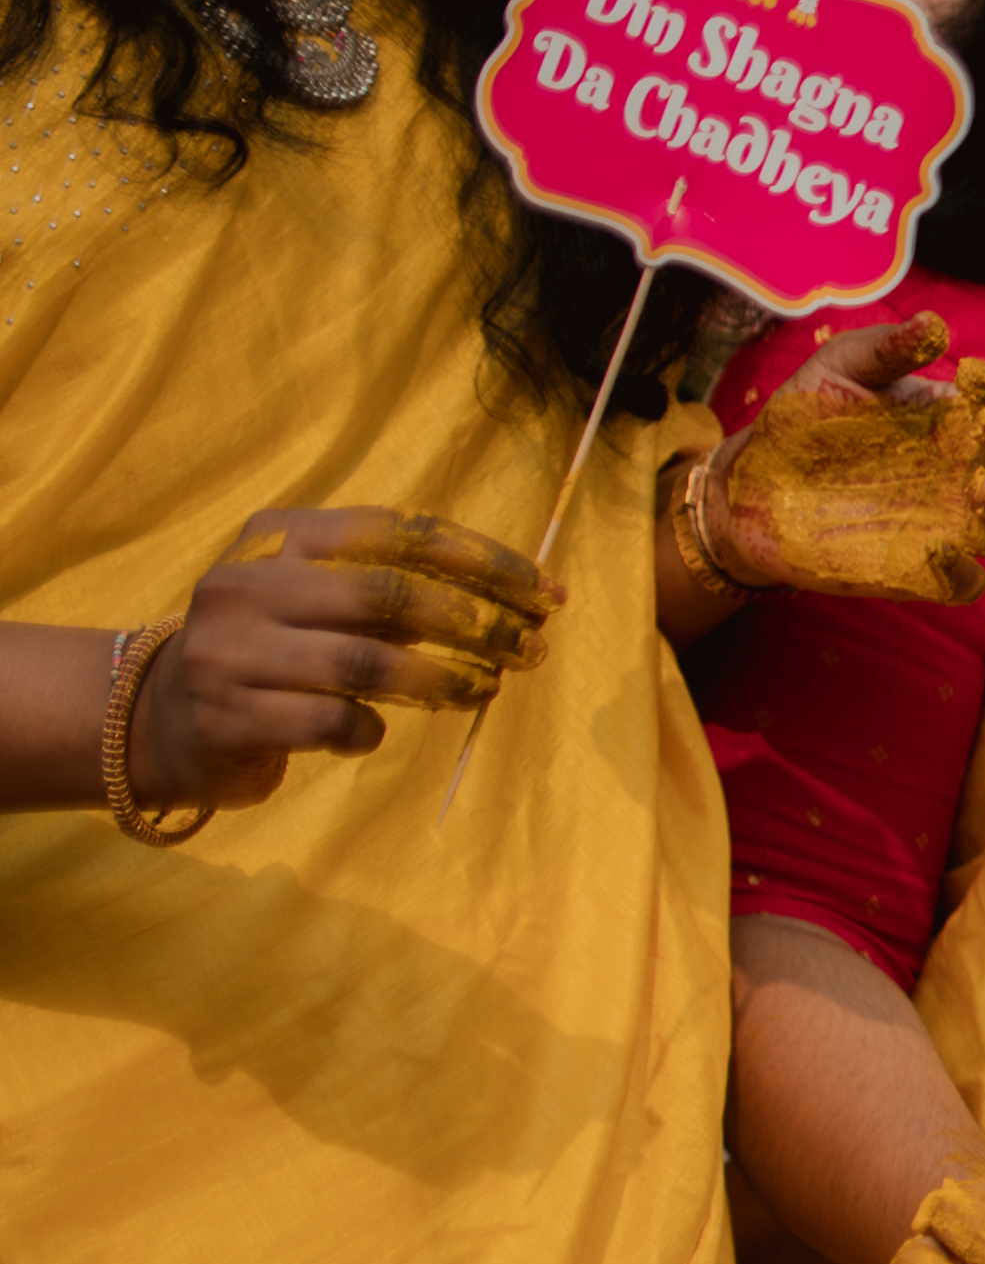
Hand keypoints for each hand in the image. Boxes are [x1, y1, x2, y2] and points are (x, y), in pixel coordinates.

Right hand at [124, 506, 554, 806]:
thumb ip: (401, 593)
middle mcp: (247, 586)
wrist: (162, 720)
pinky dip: (370, 729)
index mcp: (278, 537)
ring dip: (443, 680)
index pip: (396, 532)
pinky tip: (373, 731)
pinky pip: (333, 723)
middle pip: (389, 595)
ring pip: (367, 664)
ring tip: (482, 688)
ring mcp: (231, 653)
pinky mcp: (231, 719)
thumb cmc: (272, 652)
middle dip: (476, 622)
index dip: (480, 559)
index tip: (544, 590)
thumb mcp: (320, 600)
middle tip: (531, 648)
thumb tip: (525, 600)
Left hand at [704, 317, 984, 602]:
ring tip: (978, 489)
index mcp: (955, 418)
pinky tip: (935, 548)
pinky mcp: (919, 571)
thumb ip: (888, 348)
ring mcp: (948, 523)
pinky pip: (968, 584)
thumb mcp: (840, 367)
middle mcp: (964, 470)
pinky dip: (965, 572)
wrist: (752, 484)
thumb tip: (936, 325)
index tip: (972, 378)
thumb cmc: (804, 417)